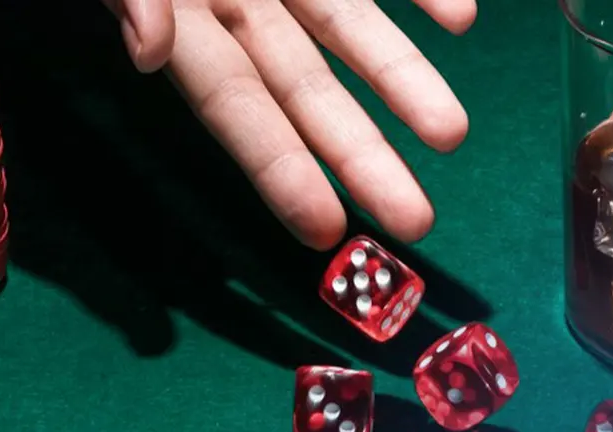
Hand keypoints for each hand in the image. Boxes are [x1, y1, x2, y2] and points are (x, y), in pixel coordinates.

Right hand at [104, 0, 474, 249]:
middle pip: (305, 86)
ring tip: (452, 135)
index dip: (279, 167)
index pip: (235, 105)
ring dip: (402, 76)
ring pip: (350, 26)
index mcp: (181, 15)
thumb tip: (153, 52)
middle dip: (359, 152)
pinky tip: (459, 17)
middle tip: (414, 221)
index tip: (325, 230)